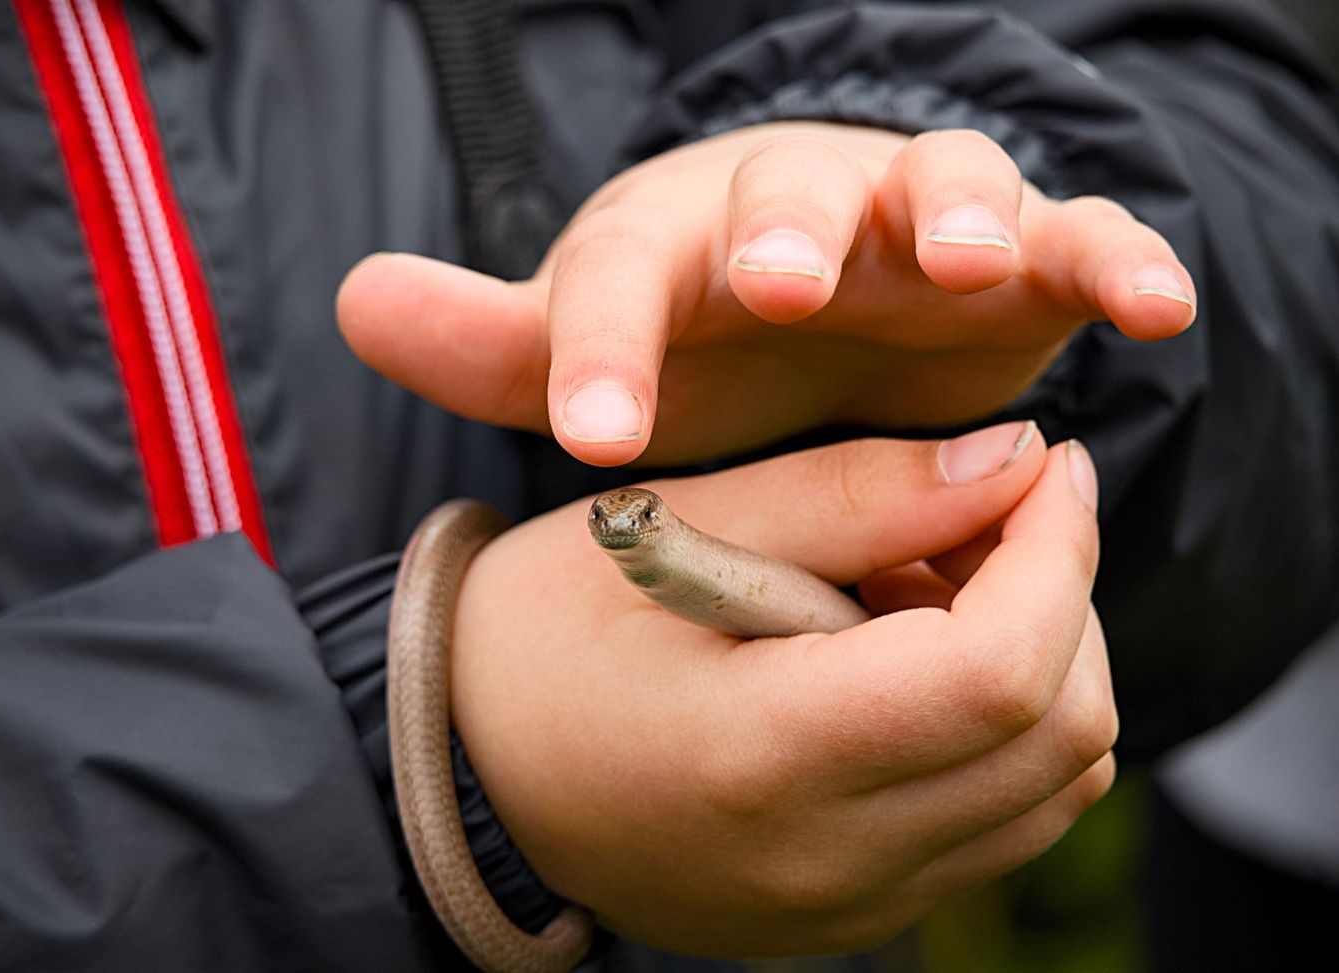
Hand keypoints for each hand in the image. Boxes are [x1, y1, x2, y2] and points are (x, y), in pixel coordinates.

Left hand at [338, 123, 1195, 465]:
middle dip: (784, 232)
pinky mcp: (1019, 257)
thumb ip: (496, 338)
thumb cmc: (700, 337)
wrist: (831, 298)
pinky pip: (1075, 236)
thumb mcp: (598, 339)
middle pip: (787, 190)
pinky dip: (1114, 256)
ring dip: (954, 211)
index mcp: (681, 235)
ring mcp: (913, 220)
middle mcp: (798, 206)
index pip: (623, 274)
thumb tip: (354, 300)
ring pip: (943, 183)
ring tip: (962, 260)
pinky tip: (1155, 306)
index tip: (592, 436)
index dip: (603, 346)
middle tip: (774, 285)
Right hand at [450, 424, 1115, 956]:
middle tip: (980, 515)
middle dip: (1063, 599)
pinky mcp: (856, 915)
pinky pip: (1001, 824)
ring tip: (931, 587)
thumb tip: (1014, 461)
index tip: (1041, 466)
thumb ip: (851, 494)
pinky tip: (909, 659)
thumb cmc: (541, 633)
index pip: (998, 670)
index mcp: (758, 752)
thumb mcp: (669, 527)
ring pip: (1056, 790)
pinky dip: (1001, 728)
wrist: (471, 772)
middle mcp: (821, 859)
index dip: (1057, 552)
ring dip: (1040, 663)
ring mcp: (846, 905)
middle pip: (1059, 736)